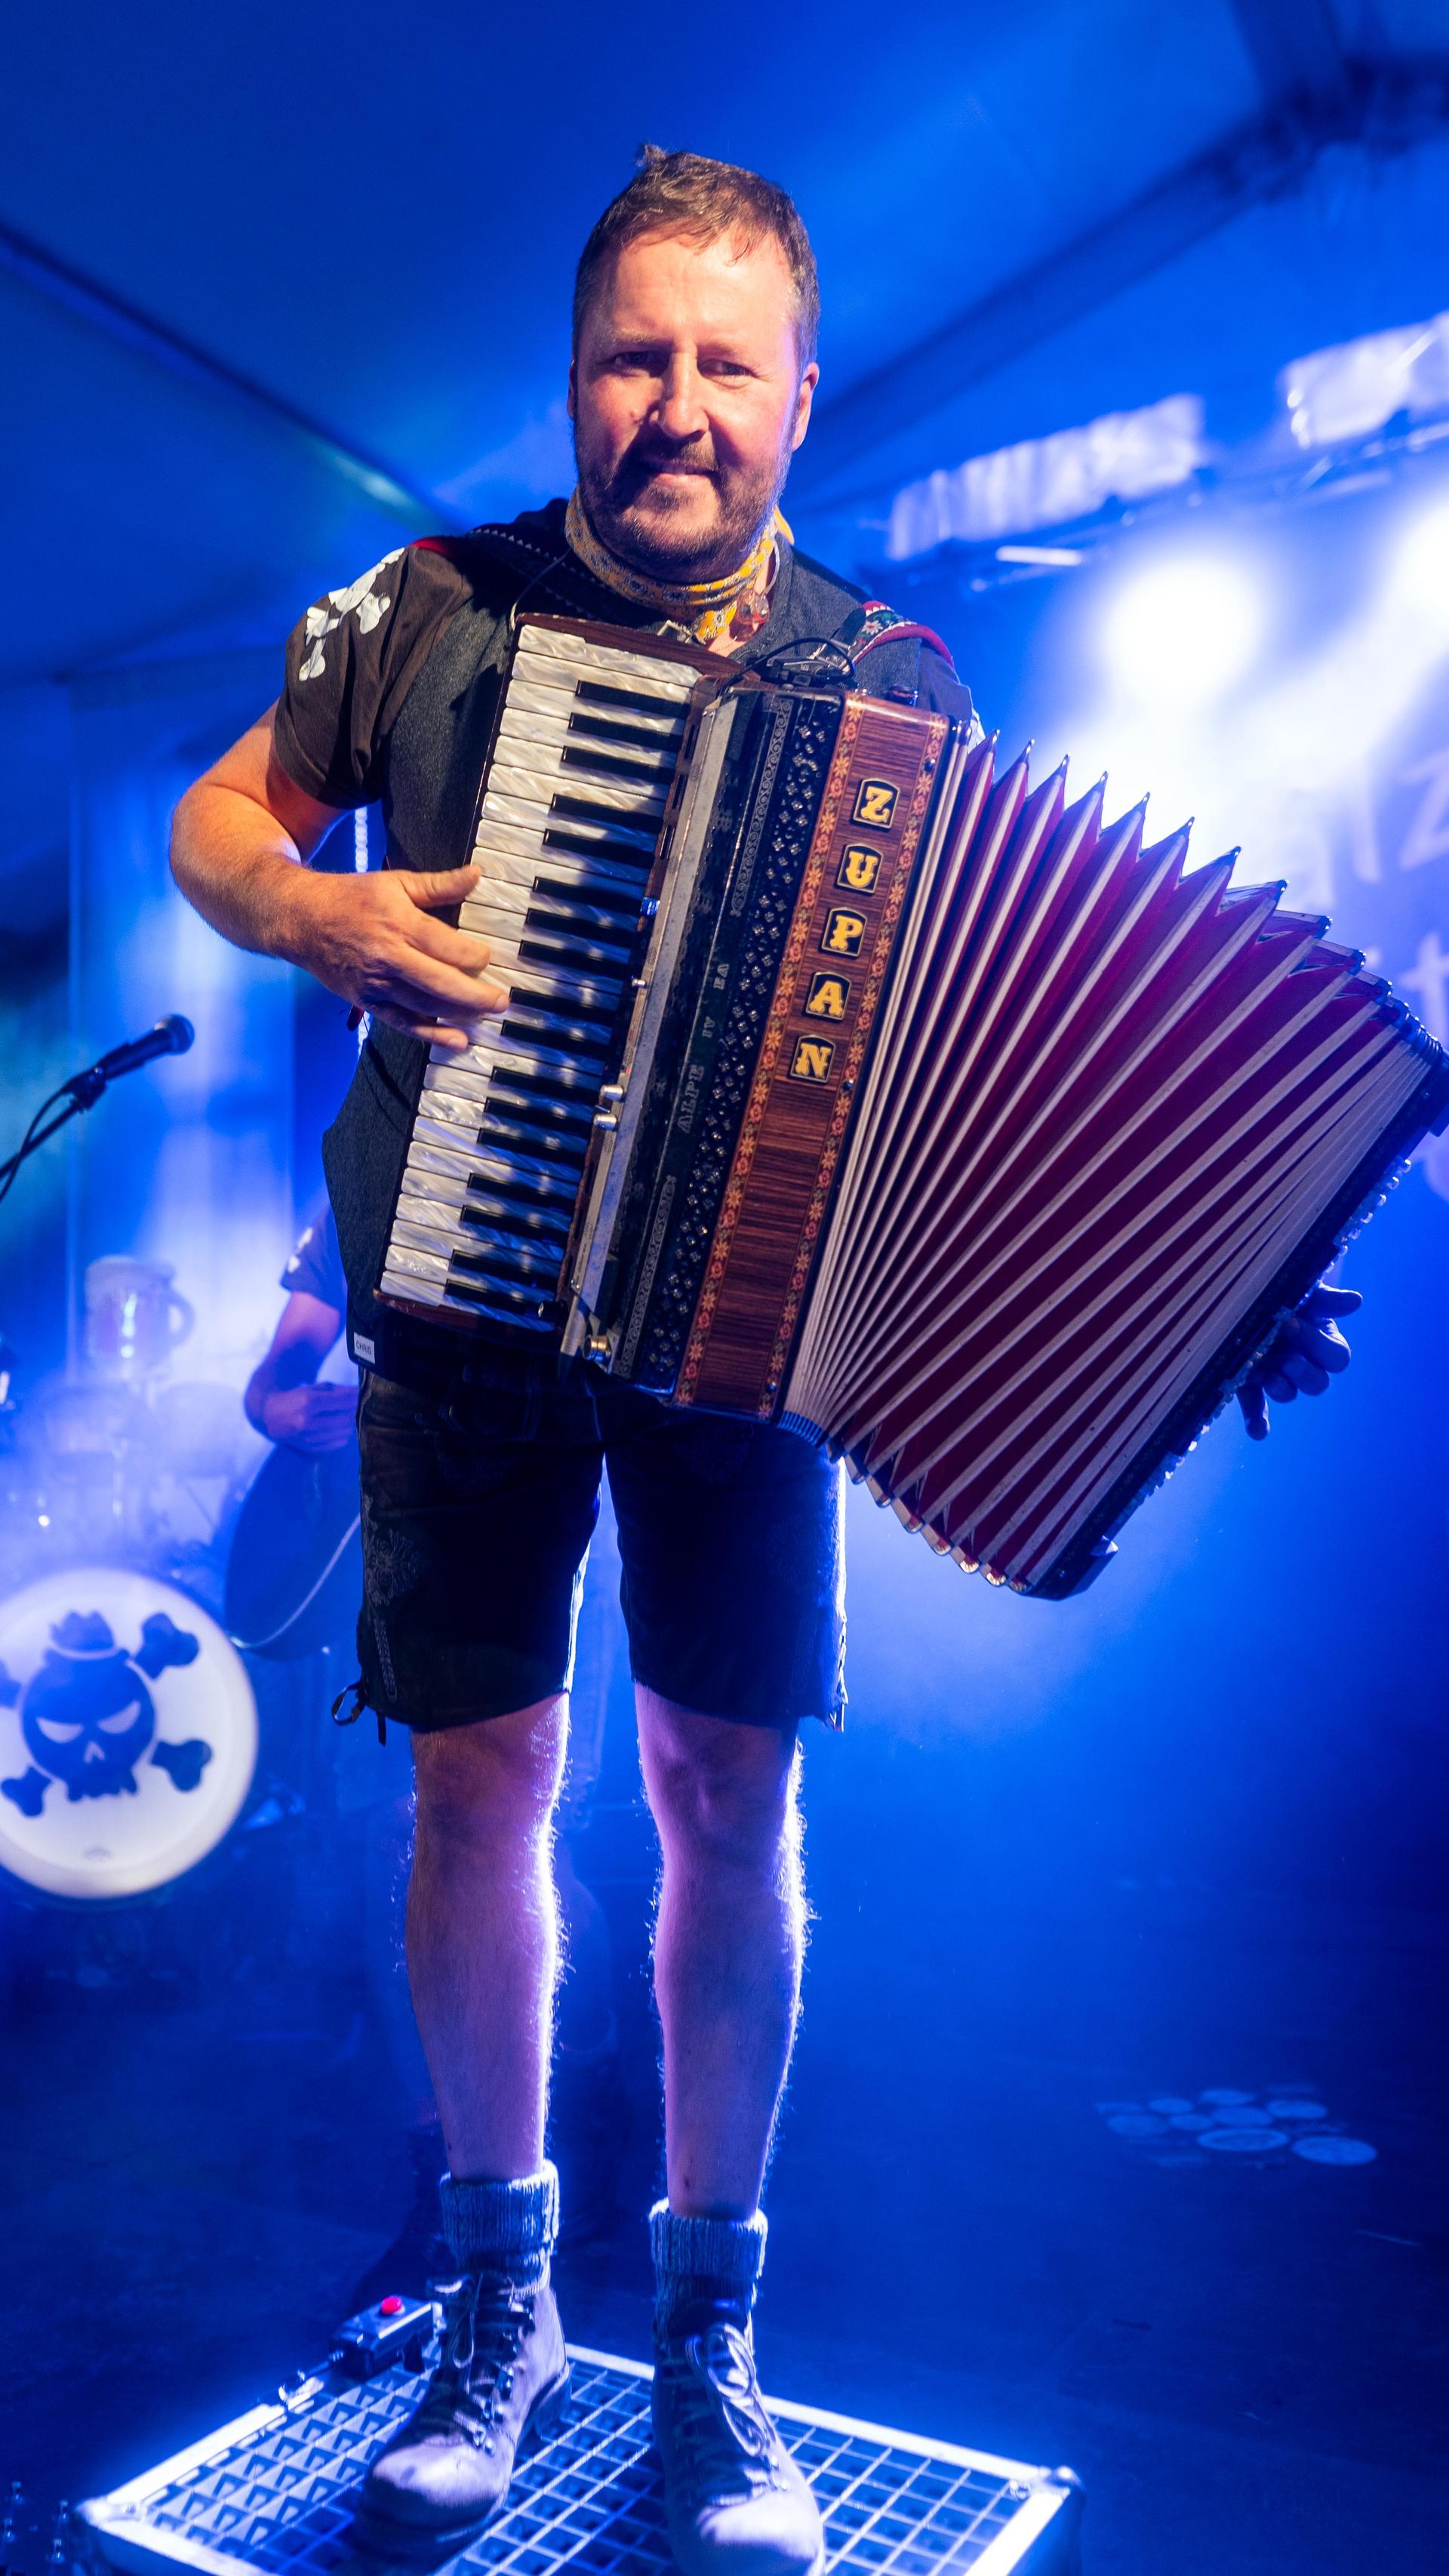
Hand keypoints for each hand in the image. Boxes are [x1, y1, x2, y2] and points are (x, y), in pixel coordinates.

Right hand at [261, 1383, 357, 1452]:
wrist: (269, 1417)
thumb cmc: (294, 1399)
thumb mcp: (312, 1389)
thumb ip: (335, 1390)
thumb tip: (358, 1393)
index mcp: (309, 1402)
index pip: (343, 1400)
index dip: (356, 1396)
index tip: (362, 1393)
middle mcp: (308, 1421)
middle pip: (346, 1417)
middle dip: (355, 1410)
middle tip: (357, 1405)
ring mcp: (308, 1437)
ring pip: (344, 1431)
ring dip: (350, 1423)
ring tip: (347, 1416)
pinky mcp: (310, 1448)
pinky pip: (337, 1444)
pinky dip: (342, 1435)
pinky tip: (339, 1428)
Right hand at [287, 866, 507, 1049]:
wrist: (301, 919)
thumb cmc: (351, 898)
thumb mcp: (396, 882)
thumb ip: (439, 884)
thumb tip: (476, 875)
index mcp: (400, 924)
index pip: (450, 947)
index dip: (476, 956)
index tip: (488, 957)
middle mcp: (389, 957)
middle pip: (443, 984)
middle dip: (478, 995)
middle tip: (503, 1000)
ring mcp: (377, 983)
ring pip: (427, 1007)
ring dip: (461, 1015)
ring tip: (486, 1015)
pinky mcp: (368, 1002)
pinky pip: (404, 1023)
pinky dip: (432, 1035)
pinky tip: (456, 1041)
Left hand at [1236, 1283, 1361, 1440]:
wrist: (1246, 1293)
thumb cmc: (1284, 1291)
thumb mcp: (1303, 1288)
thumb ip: (1327, 1299)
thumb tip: (1355, 1301)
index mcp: (1322, 1341)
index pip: (1336, 1356)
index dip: (1318, 1345)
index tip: (1293, 1323)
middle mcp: (1303, 1362)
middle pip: (1317, 1383)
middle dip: (1304, 1373)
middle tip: (1287, 1360)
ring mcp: (1276, 1375)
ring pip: (1288, 1394)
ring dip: (1281, 1390)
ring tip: (1268, 1378)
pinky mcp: (1249, 1384)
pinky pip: (1256, 1406)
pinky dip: (1258, 1421)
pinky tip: (1257, 1432)